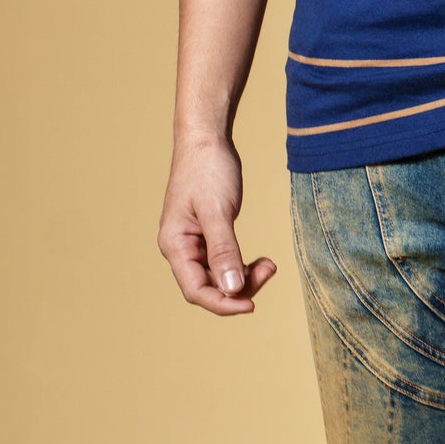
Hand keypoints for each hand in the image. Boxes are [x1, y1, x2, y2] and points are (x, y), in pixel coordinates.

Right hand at [158, 136, 278, 315]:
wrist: (206, 139)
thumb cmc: (207, 170)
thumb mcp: (217, 211)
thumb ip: (224, 250)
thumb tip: (232, 289)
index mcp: (175, 245)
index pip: (196, 290)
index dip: (223, 303)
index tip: (252, 304)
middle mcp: (180, 248)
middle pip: (209, 287)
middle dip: (239, 287)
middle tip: (269, 270)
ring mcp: (194, 242)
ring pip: (219, 276)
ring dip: (244, 276)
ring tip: (269, 265)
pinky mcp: (208, 234)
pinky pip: (224, 261)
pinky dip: (243, 264)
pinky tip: (261, 261)